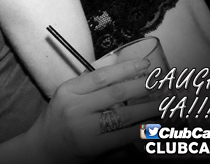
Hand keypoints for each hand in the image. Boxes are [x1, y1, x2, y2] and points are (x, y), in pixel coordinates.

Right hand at [31, 59, 158, 161]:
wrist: (45, 148)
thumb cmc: (60, 118)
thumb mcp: (69, 94)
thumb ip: (91, 81)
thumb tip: (119, 62)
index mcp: (69, 90)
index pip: (101, 75)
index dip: (126, 68)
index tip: (145, 64)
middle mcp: (75, 108)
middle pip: (115, 93)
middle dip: (142, 86)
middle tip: (161, 82)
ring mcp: (83, 128)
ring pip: (123, 115)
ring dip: (147, 108)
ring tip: (164, 103)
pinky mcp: (92, 146)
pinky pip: (122, 136)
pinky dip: (140, 129)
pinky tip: (153, 124)